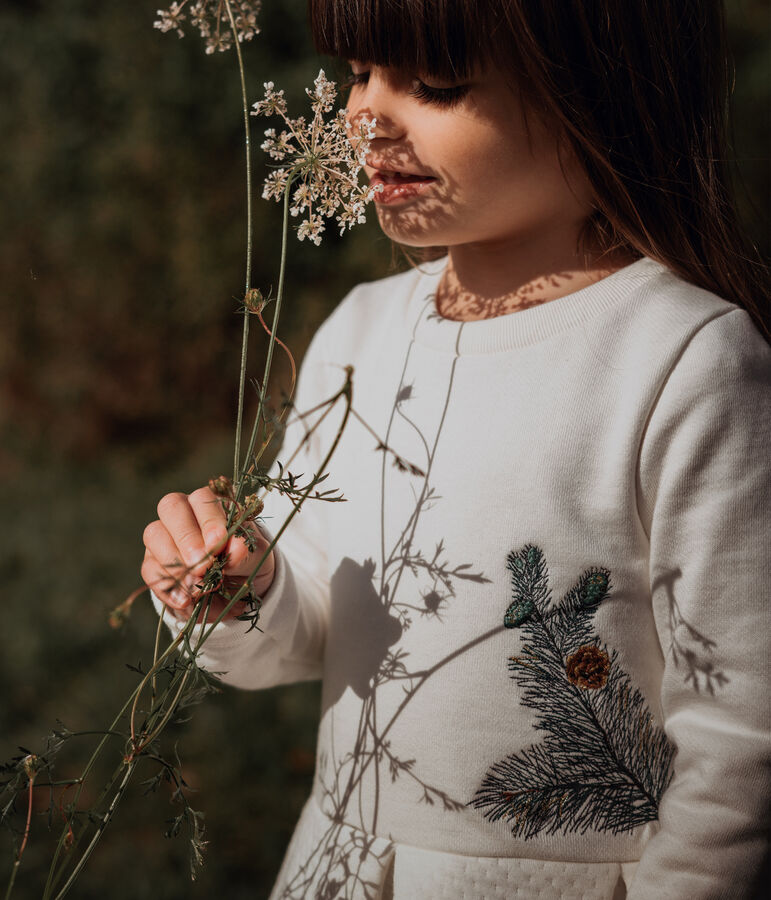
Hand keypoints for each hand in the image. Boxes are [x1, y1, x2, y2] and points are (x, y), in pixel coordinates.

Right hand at [141, 485, 274, 621]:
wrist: (234, 592)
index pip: (202, 498)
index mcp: (212, 504)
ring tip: (198, 587)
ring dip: (175, 562)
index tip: (219, 543)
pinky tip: (186, 601)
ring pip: (155, 535)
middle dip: (187, 537)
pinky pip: (150, 569)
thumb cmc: (247, 563)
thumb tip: (237, 550)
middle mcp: (184, 513)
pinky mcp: (153, 562)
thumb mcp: (257, 558)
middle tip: (203, 566)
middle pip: (171, 506)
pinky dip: (168, 587)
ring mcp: (164, 536)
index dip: (209, 520)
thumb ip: (248, 552)